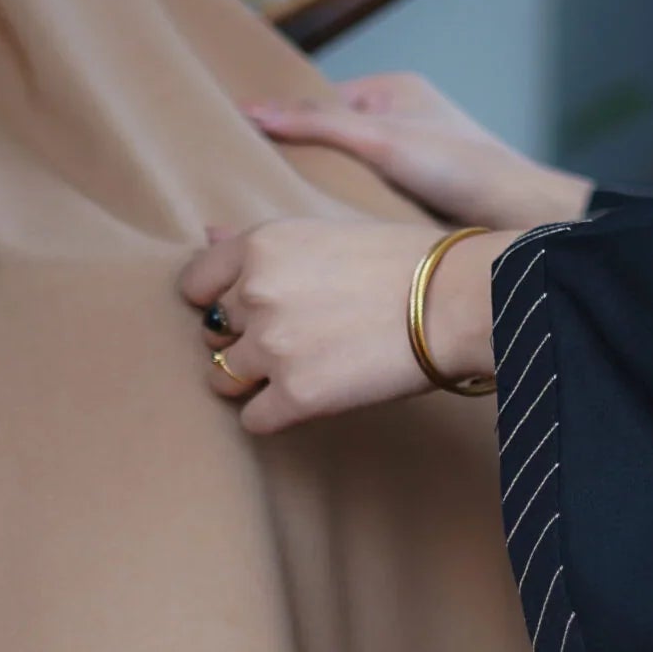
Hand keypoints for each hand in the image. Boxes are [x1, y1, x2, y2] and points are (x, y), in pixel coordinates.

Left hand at [180, 218, 498, 433]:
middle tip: (288, 342)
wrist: (458, 300)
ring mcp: (272, 346)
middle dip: (240, 341)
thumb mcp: (325, 231)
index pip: (195, 284)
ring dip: (252, 382)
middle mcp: (255, 292)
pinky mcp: (296, 395)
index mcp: (260, 245)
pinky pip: (253, 420)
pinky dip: (275, 416)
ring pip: (222, 380)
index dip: (218, 301)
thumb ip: (261, 243)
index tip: (248, 311)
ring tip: (297, 372)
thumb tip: (205, 234)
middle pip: (211, 334)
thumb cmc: (405, 262)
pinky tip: (309, 400)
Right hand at [245, 72, 591, 233]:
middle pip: (332, 140)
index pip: (320, 101)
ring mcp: (409, 161)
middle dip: (300, 164)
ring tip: (288, 220)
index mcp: (391, 90)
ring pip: (348, 174)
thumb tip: (251, 111)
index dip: (285, 123)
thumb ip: (318, 124)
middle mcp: (400, 121)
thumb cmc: (461, 167)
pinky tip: (329, 237)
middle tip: (260, 194)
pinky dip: (350, 215)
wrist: (522, 216)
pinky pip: (367, 201)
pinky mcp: (417, 198)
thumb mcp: (381, 139)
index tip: (244, 149)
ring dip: (324, 197)